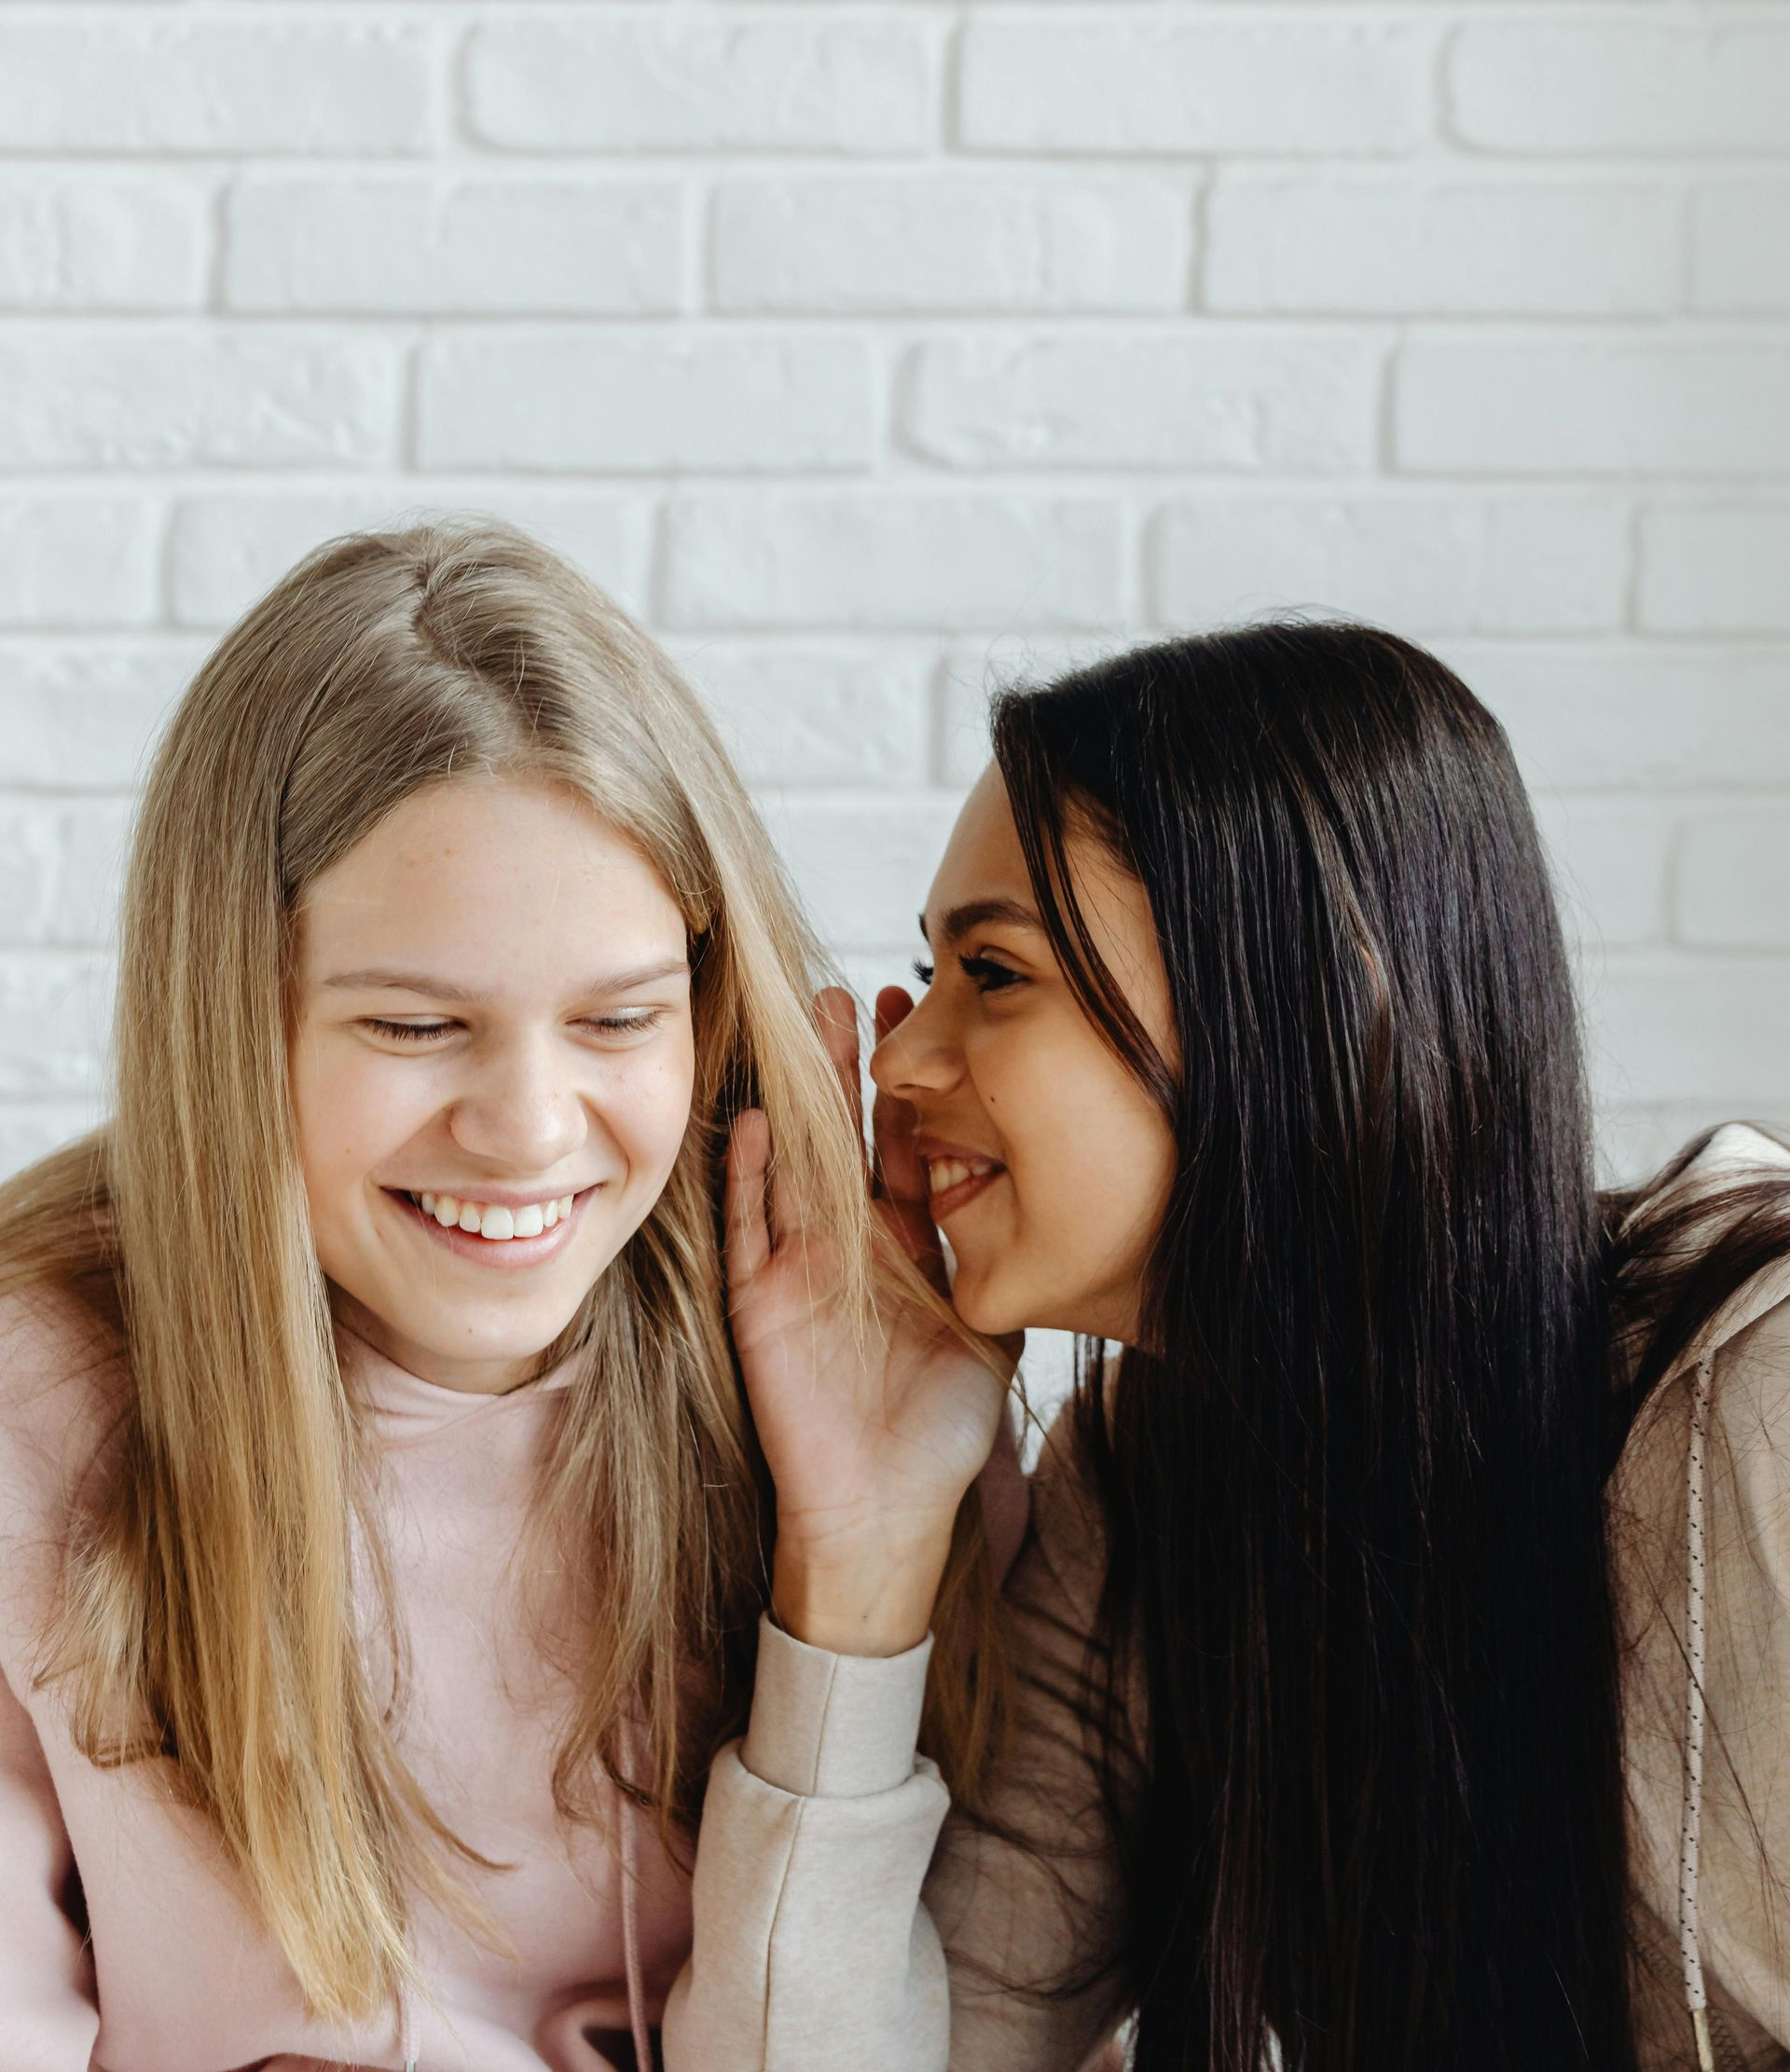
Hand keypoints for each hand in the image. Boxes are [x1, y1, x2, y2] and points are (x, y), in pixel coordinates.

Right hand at [726, 986, 1014, 1654]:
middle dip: (854, 1068)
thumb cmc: (939, 1433)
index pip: (907, 1148)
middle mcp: (851, 1244)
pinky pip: (751, 1225)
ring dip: (803, 1096)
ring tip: (809, 1026)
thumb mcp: (991, 1337)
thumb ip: (997, 1266)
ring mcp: (801, 1265)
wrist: (882, 1507)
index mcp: (906, 1247)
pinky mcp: (760, 1298)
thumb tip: (1043, 1201)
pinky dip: (752, 1175)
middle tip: (856, 993)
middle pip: (848, 1136)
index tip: (922, 1017)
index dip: (913, 1088)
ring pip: (799, 1160)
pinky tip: (760, 1121)